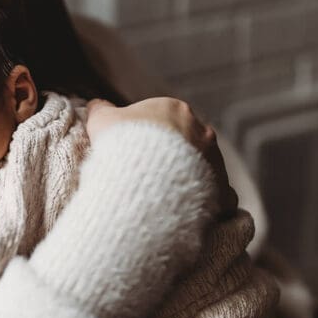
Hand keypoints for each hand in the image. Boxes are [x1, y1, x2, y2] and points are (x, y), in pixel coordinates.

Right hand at [86, 97, 236, 215]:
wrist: (141, 184)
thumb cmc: (121, 147)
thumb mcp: (101, 122)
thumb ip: (100, 110)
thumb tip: (95, 105)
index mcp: (175, 110)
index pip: (163, 119)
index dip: (145, 136)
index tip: (132, 153)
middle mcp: (202, 132)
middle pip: (186, 143)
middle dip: (170, 158)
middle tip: (146, 176)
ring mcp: (215, 162)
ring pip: (202, 169)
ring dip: (186, 179)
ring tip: (160, 197)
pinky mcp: (221, 192)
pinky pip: (216, 197)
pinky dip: (203, 204)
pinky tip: (184, 211)